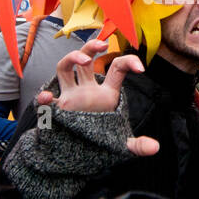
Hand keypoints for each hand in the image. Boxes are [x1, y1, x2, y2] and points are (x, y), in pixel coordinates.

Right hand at [35, 40, 158, 156]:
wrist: (77, 154)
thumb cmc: (100, 140)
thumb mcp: (121, 143)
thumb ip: (137, 145)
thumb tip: (155, 148)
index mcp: (106, 93)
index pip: (117, 69)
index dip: (129, 62)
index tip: (142, 69)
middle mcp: (86, 89)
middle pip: (87, 59)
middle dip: (92, 47)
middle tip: (102, 44)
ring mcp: (70, 97)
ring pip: (65, 68)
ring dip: (72, 58)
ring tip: (84, 60)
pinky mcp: (55, 110)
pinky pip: (46, 100)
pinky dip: (43, 97)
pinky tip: (45, 98)